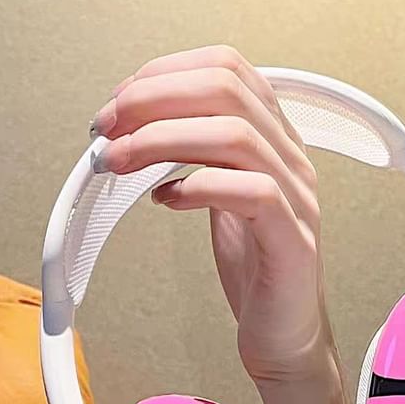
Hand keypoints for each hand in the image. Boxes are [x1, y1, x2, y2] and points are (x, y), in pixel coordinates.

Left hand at [91, 45, 331, 388]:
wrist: (285, 336)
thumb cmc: (252, 269)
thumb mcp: (220, 196)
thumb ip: (194, 156)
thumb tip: (132, 127)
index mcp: (276, 140)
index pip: (226, 68)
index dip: (163, 74)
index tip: (118, 104)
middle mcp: (293, 160)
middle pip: (226, 90)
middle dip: (152, 100)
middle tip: (106, 129)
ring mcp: (298, 199)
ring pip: (235, 136)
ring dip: (161, 140)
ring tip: (119, 161)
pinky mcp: (293, 241)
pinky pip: (252, 194)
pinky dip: (197, 187)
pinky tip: (166, 201)